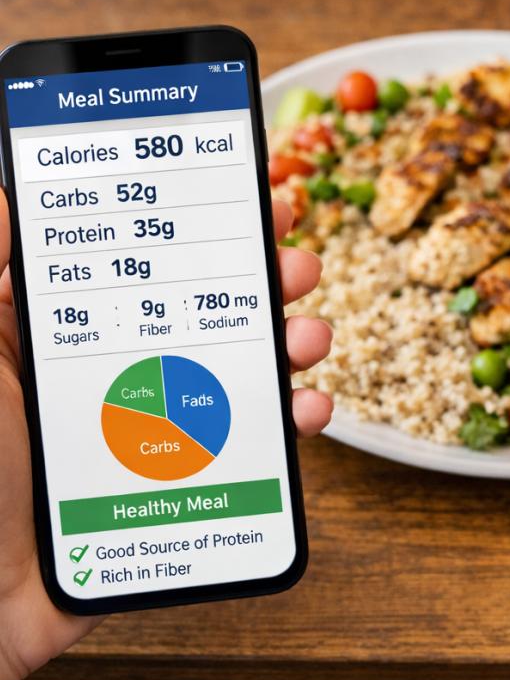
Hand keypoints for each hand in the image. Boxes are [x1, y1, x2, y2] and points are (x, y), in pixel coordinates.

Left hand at [0, 192, 331, 679]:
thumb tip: (11, 201)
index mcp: (76, 338)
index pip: (149, 269)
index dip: (200, 233)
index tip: (248, 203)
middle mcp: (127, 374)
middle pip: (208, 315)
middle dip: (262, 284)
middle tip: (295, 265)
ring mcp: (161, 427)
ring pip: (241, 374)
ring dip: (288, 348)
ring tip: (311, 337)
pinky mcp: (187, 479)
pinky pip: (249, 445)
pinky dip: (289, 424)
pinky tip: (306, 410)